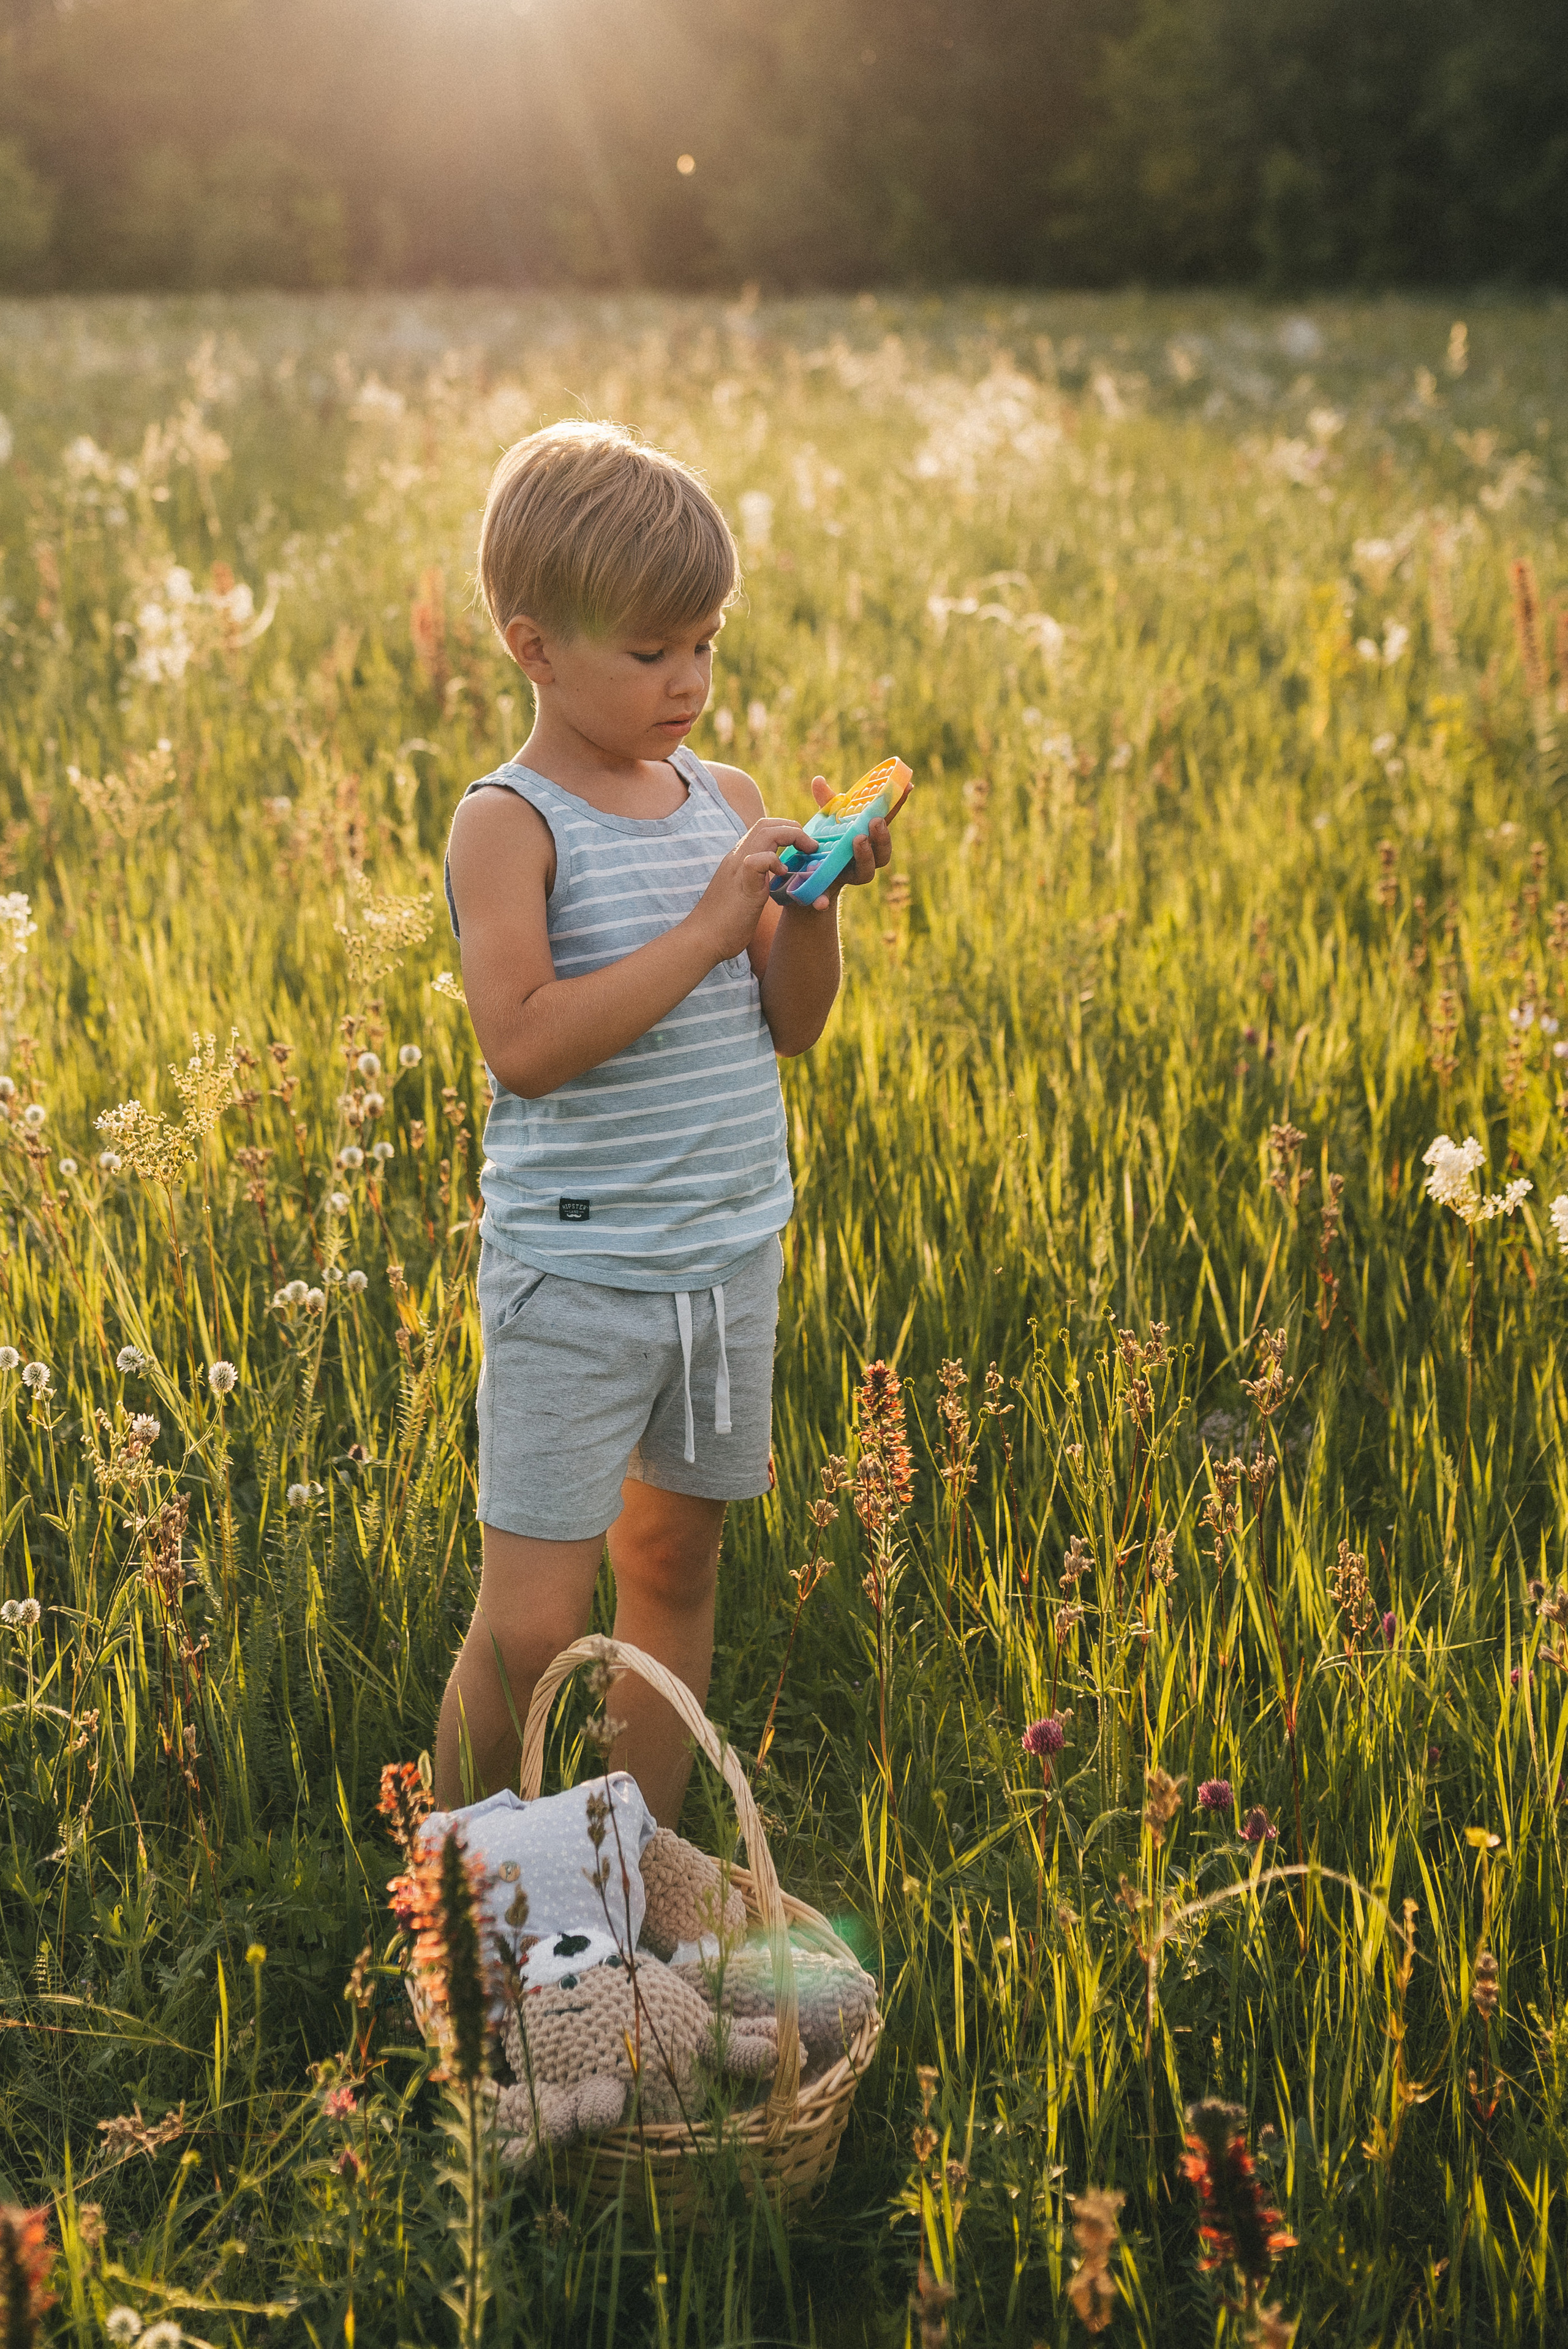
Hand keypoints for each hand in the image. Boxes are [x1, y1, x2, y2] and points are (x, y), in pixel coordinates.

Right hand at [690, 816, 818, 961]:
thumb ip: (755, 881)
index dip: (785, 829)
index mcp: (738, 859)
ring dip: (792, 836)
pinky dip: (776, 861)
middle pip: (766, 824)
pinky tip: (783, 874)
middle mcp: (736, 858)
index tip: (801, 845)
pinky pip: (759, 860)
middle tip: (810, 845)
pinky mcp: (742, 885)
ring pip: (765, 833)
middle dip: (793, 828)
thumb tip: (771, 880)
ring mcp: (737, 869)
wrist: (701, 939)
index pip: (761, 828)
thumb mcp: (743, 893)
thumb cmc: (723, 922)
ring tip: (806, 851)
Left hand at [802, 774, 893, 908]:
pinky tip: (820, 902)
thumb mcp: (827, 820)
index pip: (887, 821)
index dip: (899, 804)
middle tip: (875, 821)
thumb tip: (818, 780)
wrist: (807, 878)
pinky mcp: (832, 889)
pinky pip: (830, 897)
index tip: (909, 785)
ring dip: (866, 856)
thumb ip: (827, 802)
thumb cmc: (828, 842)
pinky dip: (824, 899)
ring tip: (858, 840)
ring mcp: (851, 875)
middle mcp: (866, 858)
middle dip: (883, 836)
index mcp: (869, 838)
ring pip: (867, 872)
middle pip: (884, 852)